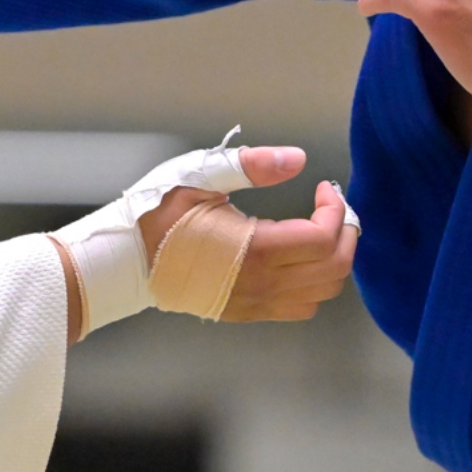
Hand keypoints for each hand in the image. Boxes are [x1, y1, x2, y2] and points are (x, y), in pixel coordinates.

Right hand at [139, 148, 358, 323]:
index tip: (324, 188)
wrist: (126, 264)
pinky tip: (298, 257)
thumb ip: (251, 166)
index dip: (335, 211)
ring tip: (320, 230)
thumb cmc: (158, 216)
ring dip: (332, 259)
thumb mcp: (200, 179)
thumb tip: (298, 159)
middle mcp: (262, 284)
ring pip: (322, 291)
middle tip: (334, 207)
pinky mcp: (248, 313)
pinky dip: (314, 282)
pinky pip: (301, 307)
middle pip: (334, 268)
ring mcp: (256, 303)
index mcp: (255, 250)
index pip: (322, 238)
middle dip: (344, 233)